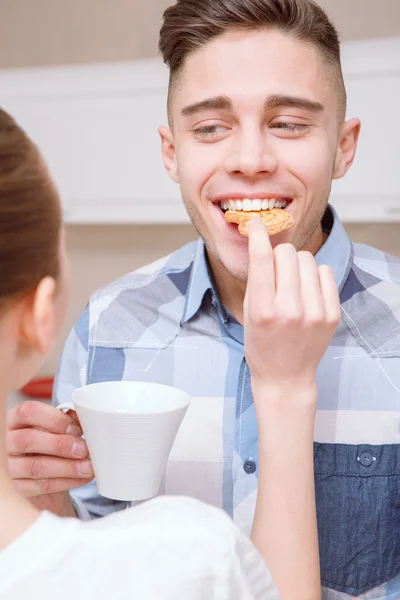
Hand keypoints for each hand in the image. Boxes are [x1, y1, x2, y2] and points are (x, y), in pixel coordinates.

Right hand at [7, 400, 93, 513]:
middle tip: (84, 449)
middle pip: (28, 440)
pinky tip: (82, 478)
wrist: (49, 477)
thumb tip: (84, 419)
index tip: (76, 428)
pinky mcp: (18, 488)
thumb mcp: (57, 429)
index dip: (54, 419)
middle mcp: (7, 441)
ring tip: (88, 466)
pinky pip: (42, 486)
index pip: (29, 412)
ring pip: (35, 466)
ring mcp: (9, 467)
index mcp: (17, 419)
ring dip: (67, 467)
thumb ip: (68, 421)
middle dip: (60, 445)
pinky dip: (66, 482)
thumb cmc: (52, 446)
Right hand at [244, 217, 339, 399]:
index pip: (261, 259)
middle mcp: (290, 310)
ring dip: (296, 265)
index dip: (257, 235)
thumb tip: (264, 242)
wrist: (285, 377)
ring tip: (291, 285)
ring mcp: (314, 312)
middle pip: (287, 253)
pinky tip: (307, 292)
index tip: (256, 222)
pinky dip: (314, 276)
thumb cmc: (261, 344)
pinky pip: (325, 272)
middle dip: (278, 255)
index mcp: (263, 310)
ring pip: (307, 258)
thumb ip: (257, 279)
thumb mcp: (249, 313)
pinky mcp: (332, 314)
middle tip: (275, 272)